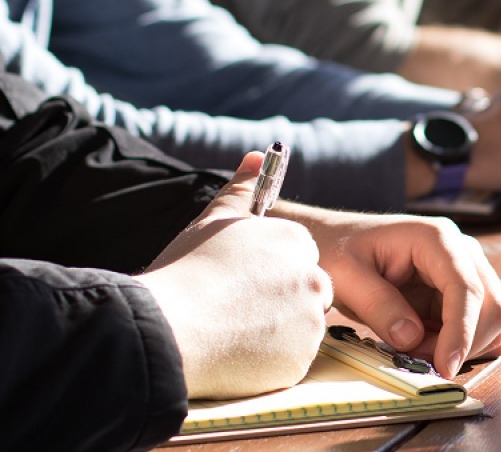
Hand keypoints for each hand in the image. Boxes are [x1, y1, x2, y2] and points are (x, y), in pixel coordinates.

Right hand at [135, 153, 332, 399]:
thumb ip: (242, 188)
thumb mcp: (214, 220)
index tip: (244, 280)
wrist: (170, 328)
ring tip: (231, 329)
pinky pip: (291, 359)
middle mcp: (312, 279)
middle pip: (307, 291)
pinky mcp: (300, 361)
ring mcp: (309, 322)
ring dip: (277, 329)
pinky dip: (271, 359)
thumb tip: (257, 155)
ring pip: (300, 326)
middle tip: (238, 308)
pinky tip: (237, 352)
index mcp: (295, 242)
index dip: (270, 269)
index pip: (299, 255)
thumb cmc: (188, 269)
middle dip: (281, 299)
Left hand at [272, 204, 500, 379]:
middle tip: (417, 359)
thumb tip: (412, 338)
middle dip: (462, 342)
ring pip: (489, 319)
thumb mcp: (345, 276)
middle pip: (491, 305)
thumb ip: (378, 305)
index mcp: (435, 238)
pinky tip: (427, 345)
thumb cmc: (337, 250)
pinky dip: (460, 345)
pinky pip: (478, 326)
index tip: (444, 366)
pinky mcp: (458, 292)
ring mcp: (463, 270)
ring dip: (460, 346)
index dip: (461, 331)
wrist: (333, 241)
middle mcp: (460, 250)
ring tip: (414, 348)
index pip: (466, 287)